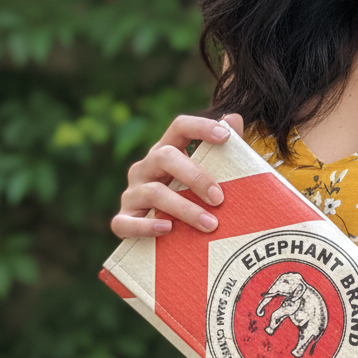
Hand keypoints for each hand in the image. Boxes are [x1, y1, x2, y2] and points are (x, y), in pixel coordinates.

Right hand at [110, 113, 243, 238]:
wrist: (159, 240)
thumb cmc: (190, 200)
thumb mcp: (207, 176)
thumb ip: (222, 151)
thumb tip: (234, 118)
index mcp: (166, 152)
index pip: (179, 127)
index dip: (201, 126)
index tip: (225, 136)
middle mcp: (145, 168)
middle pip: (165, 156)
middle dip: (195, 177)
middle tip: (219, 198)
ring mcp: (132, 193)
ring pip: (153, 192)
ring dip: (184, 208)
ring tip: (210, 224)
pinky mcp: (122, 220)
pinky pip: (127, 222)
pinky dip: (147, 226)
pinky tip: (168, 229)